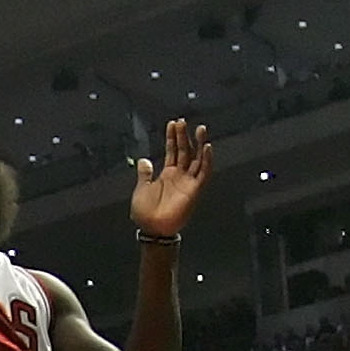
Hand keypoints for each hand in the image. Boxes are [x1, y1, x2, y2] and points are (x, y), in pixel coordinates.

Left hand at [130, 118, 211, 236]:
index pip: (172, 151)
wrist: (152, 229)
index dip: (172, 137)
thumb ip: (145, 174)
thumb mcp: (142, 188)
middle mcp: (179, 176)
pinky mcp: (195, 190)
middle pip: (185, 151)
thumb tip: (144, 160)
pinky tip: (207, 147)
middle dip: (184, 136)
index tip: (172, 124)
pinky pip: (204, 173)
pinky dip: (207, 160)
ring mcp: (188, 182)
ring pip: (197, 159)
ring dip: (198, 144)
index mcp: (167, 174)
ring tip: (199, 129)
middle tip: (182, 121)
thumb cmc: (146, 213)